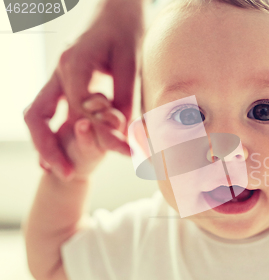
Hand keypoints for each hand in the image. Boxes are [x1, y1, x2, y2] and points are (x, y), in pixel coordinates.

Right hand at [24, 0, 143, 180]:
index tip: (123, 149)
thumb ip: (125, 97)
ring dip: (44, 143)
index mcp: (75, 64)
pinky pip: (47, 109)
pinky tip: (59, 153)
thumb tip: (125, 133)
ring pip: (36, 113)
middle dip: (48, 147)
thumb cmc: (126, 32)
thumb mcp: (131, 63)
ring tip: (57, 170)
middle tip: (65, 173)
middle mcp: (59, 71)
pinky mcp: (62, 80)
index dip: (102, 133)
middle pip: (38, 115)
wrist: (116, 9)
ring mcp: (56, 75)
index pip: (81, 110)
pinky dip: (50, 132)